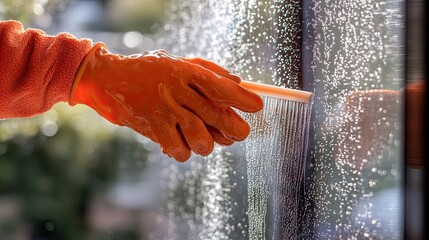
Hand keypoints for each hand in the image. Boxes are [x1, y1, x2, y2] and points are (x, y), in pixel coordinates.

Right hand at [70, 43, 262, 160]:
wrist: (111, 81)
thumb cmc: (150, 71)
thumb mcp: (178, 62)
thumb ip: (209, 71)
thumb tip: (237, 81)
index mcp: (186, 72)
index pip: (221, 87)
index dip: (242, 98)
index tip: (258, 106)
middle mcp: (178, 93)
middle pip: (217, 116)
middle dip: (236, 129)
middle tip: (241, 133)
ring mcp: (165, 113)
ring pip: (202, 140)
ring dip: (208, 143)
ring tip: (204, 137)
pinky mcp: (154, 130)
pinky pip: (180, 151)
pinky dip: (184, 152)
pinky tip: (181, 142)